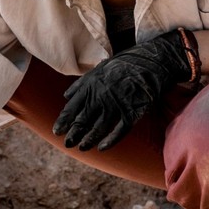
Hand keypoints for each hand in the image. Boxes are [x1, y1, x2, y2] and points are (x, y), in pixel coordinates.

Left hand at [53, 29, 196, 150]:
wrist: (151, 61)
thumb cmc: (123, 65)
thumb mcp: (99, 68)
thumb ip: (81, 84)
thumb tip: (66, 96)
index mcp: (91, 85)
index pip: (72, 107)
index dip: (63, 121)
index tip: (56, 131)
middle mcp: (101, 96)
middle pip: (83, 120)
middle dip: (73, 134)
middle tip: (67, 144)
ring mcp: (117, 105)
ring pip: (99, 128)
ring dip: (88, 140)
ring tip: (82, 147)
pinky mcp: (132, 112)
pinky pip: (119, 131)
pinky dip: (110, 141)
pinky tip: (102, 148)